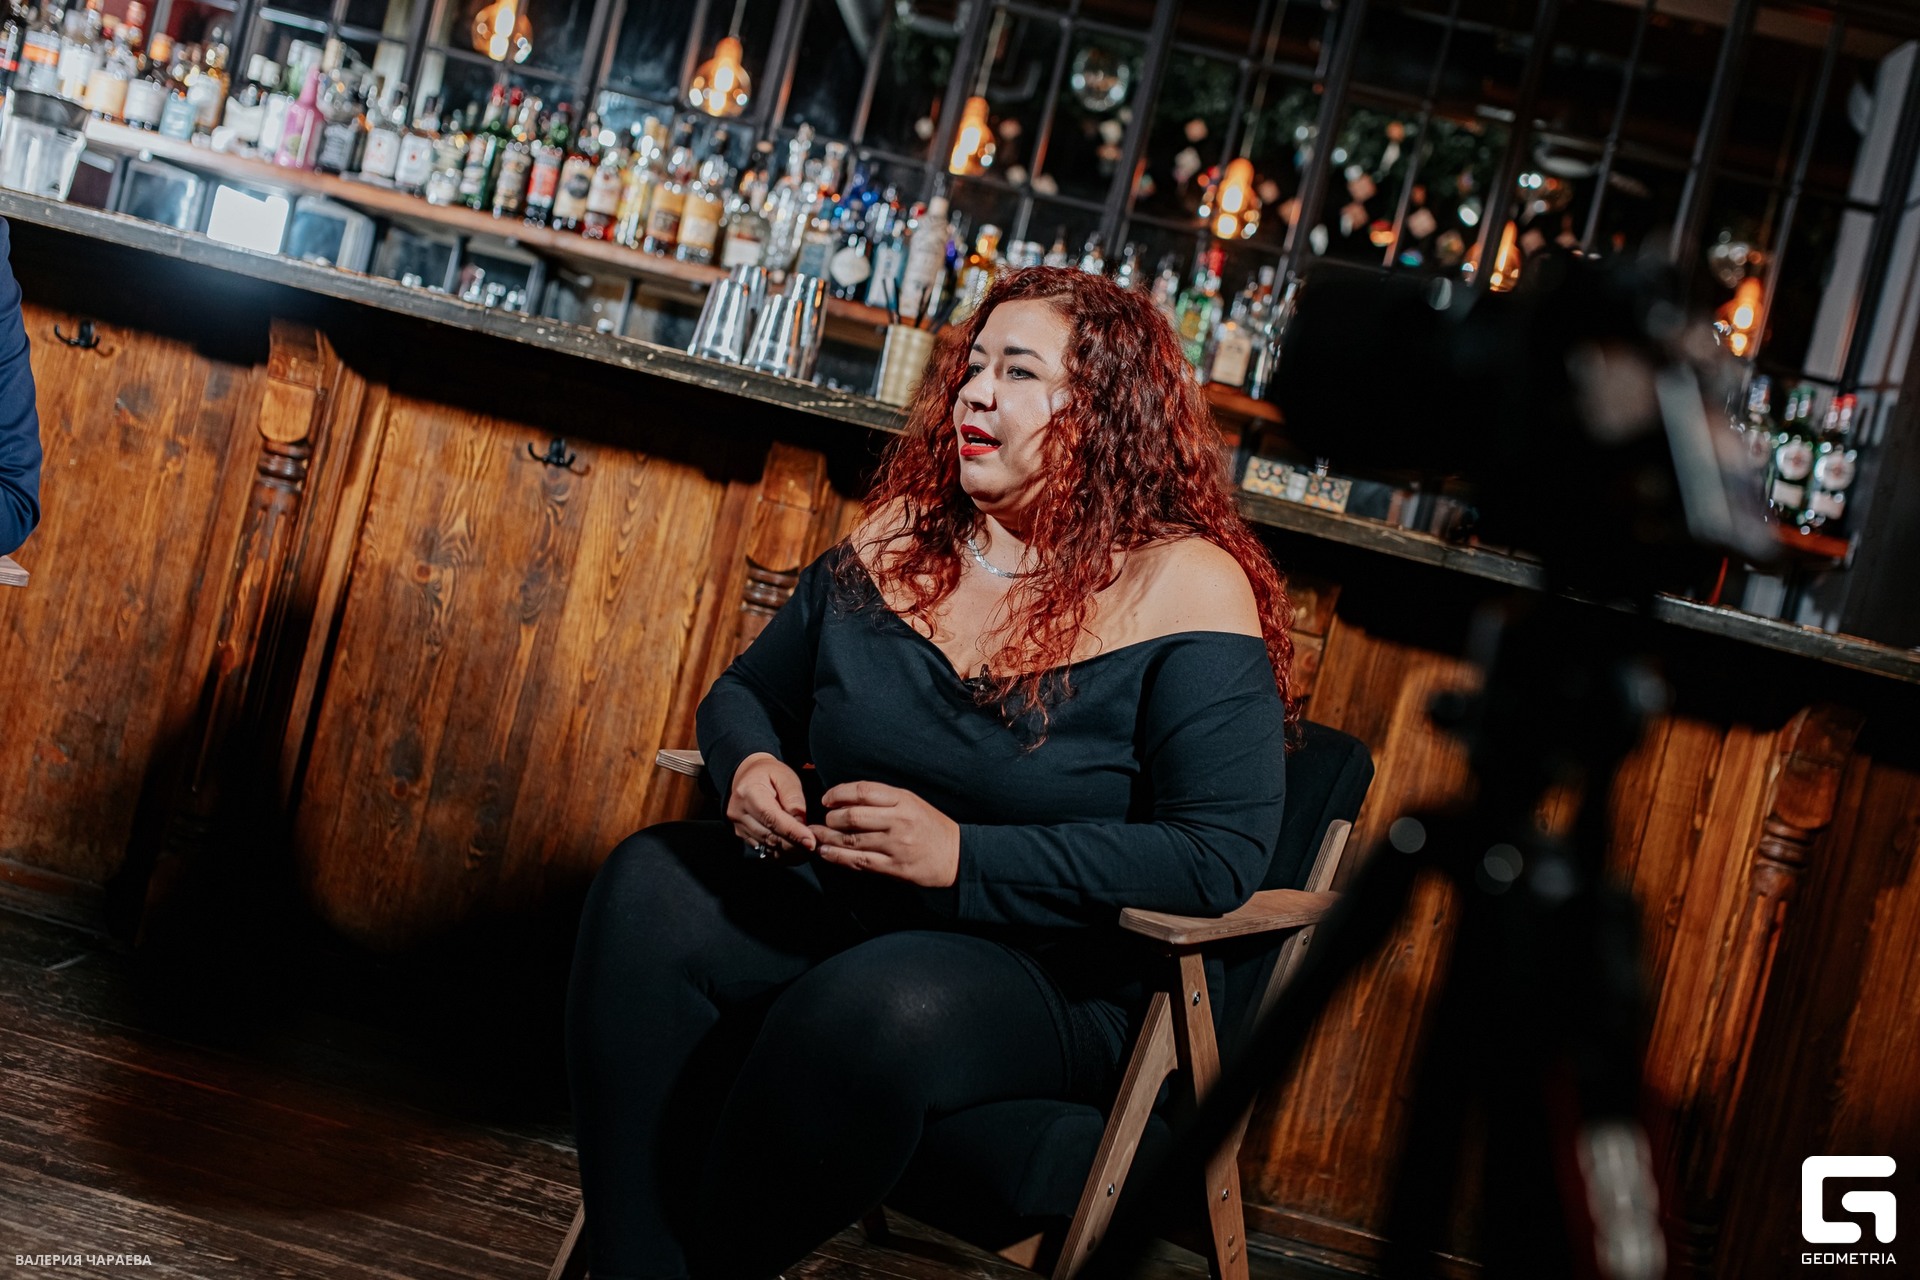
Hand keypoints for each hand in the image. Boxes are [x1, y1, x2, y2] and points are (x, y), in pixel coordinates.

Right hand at [727, 753, 815, 856]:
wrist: (748, 776)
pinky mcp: (742, 835)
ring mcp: (738, 825)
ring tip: (807, 848)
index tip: (810, 841)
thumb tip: (801, 823)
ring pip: (767, 846)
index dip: (792, 832)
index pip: (771, 817)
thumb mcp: (786, 777)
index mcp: (749, 792)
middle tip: (814, 846)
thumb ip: (794, 799)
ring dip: (789, 851)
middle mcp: (739, 811)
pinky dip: (780, 853)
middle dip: (794, 844)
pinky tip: (794, 850)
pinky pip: (763, 850)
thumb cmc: (770, 774)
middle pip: (769, 835)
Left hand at [809, 781, 959, 887]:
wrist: (955, 855)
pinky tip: (826, 852)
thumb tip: (845, 798)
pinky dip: (837, 856)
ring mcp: (895, 846)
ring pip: (851, 840)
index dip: (838, 793)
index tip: (827, 799)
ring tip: (815, 835)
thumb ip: (882, 798)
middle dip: (831, 818)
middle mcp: (898, 821)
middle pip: (853, 816)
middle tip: (823, 820)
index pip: (863, 791)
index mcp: (902, 800)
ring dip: (827, 837)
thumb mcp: (911, 802)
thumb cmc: (929, 825)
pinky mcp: (893, 867)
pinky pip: (858, 861)